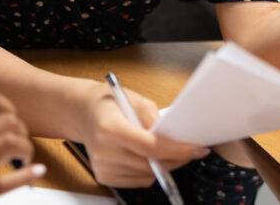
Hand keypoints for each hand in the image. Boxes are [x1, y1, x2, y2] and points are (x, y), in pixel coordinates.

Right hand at [0, 89, 43, 202]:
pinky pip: (5, 183)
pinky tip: (36, 171)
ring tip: (23, 155)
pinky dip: (26, 175)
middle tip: (19, 137)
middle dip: (20, 128)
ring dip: (25, 147)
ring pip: (9, 143)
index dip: (5, 104)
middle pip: (6, 120)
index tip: (8, 113)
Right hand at [78, 83, 209, 187]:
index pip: (150, 147)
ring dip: (163, 165)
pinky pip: (137, 180)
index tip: (197, 149)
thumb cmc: (109, 103)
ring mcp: (103, 167)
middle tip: (192, 150)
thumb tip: (171, 135)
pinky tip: (148, 156)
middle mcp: (104, 151)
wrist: (82, 113)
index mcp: (110, 129)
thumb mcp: (133, 98)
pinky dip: (149, 171)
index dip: (177, 150)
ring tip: (169, 150)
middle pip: (150, 164)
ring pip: (146, 176)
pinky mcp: (104, 177)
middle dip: (176, 158)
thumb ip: (152, 117)